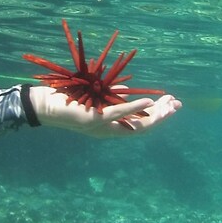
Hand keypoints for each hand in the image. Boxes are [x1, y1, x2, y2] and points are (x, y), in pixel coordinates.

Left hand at [28, 85, 181, 137]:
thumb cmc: (68, 100)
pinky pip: (119, 113)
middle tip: (177, 104)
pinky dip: (135, 109)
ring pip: (136, 124)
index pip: (140, 125)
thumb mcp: (95, 99)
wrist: (44, 106)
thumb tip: (129, 91)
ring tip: (170, 105)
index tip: (171, 104)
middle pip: (143, 127)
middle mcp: (108, 131)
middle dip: (163, 116)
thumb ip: (113, 98)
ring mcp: (103, 127)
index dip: (158, 117)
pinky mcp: (95, 119)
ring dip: (156, 114)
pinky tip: (149, 103)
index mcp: (109, 127)